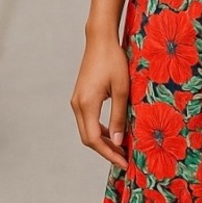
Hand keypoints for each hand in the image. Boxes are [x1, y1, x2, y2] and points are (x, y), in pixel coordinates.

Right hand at [70, 36, 129, 167]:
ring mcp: (77, 101)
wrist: (100, 39)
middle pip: (88, 138)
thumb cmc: (113, 60)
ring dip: (103, 141)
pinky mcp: (80, 96)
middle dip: (106, 150)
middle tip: (124, 159)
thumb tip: (119, 141)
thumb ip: (119, 116)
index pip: (94, 139)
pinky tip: (114, 132)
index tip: (124, 162)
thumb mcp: (121, 88)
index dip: (109, 153)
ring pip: (87, 130)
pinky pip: (88, 120)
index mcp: (86, 104)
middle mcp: (77, 105)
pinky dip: (100, 130)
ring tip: (121, 148)